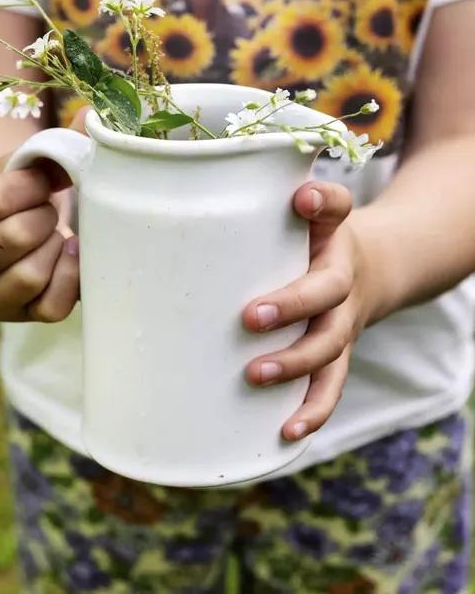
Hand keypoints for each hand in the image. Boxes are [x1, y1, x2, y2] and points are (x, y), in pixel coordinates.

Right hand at [0, 160, 80, 321]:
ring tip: (55, 231)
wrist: (13, 230)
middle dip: (43, 214)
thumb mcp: (19, 166)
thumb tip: (88, 118)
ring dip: (54, 245)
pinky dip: (70, 276)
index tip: (40, 179)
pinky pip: (52, 307)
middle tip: (48, 208)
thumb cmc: (16, 193)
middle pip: (13, 237)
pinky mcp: (21, 318)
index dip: (29, 185)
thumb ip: (51, 144)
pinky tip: (70, 252)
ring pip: (30, 275)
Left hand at [241, 182, 373, 441]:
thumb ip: (298, 198)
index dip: (321, 204)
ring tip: (254, 374)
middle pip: (325, 298)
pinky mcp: (335, 357)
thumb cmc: (314, 240)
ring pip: (328, 351)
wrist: (371, 271)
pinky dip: (311, 412)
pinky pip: (328, 388)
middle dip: (291, 308)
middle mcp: (342, 286)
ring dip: (294, 366)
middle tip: (250, 316)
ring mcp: (341, 325)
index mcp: (332, 241)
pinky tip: (286, 432)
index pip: (334, 213)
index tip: (299, 198)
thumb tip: (291, 189)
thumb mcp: (311, 212)